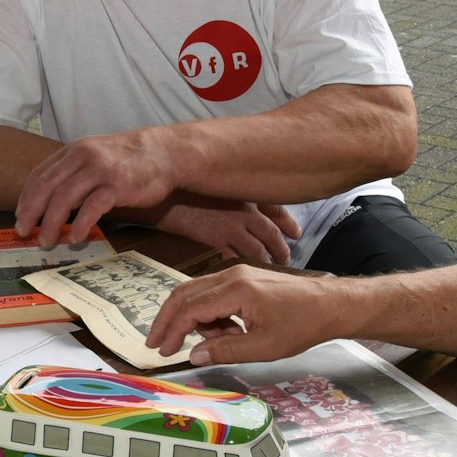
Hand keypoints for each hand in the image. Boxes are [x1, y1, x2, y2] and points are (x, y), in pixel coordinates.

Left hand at [15, 129, 178, 246]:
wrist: (165, 154)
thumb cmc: (128, 161)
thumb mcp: (95, 156)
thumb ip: (73, 172)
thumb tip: (50, 200)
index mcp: (74, 151)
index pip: (40, 175)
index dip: (26, 198)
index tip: (20, 217)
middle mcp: (84, 157)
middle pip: (47, 187)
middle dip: (32, 213)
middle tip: (24, 233)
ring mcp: (100, 170)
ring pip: (65, 198)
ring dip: (52, 223)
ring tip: (47, 241)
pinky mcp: (118, 185)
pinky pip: (92, 207)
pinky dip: (81, 225)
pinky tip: (76, 238)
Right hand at [146, 198, 300, 264]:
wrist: (161, 192)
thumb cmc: (186, 187)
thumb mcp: (217, 183)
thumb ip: (237, 193)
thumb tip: (253, 204)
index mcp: (247, 195)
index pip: (277, 211)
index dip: (288, 224)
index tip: (295, 234)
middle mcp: (244, 211)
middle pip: (271, 234)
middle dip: (281, 249)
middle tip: (286, 259)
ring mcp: (230, 226)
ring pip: (257, 250)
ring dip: (266, 261)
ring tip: (269, 270)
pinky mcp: (214, 240)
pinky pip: (235, 258)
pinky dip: (241, 266)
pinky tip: (242, 273)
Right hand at [146, 264, 337, 363]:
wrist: (330, 305)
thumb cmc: (302, 325)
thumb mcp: (263, 347)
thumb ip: (225, 350)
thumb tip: (194, 354)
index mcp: (235, 290)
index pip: (190, 309)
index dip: (172, 331)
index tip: (162, 351)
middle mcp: (231, 275)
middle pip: (185, 293)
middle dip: (168, 319)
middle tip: (157, 344)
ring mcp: (237, 273)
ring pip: (197, 293)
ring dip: (195, 320)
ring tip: (218, 343)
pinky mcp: (244, 278)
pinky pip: (214, 293)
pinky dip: (210, 314)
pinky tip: (228, 332)